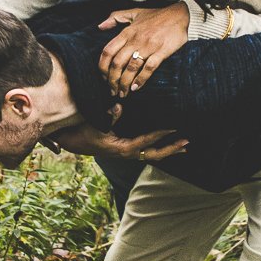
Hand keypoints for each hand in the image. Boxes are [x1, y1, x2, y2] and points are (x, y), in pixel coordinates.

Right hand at [49, 124, 188, 161]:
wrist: (74, 143)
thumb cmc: (84, 133)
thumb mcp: (95, 124)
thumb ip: (108, 116)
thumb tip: (118, 105)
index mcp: (122, 149)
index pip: (146, 141)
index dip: (160, 134)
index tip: (173, 127)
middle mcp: (128, 154)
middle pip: (155, 155)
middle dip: (171, 148)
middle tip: (187, 141)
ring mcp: (128, 154)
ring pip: (153, 155)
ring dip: (168, 151)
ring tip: (184, 146)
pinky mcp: (128, 151)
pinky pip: (147, 152)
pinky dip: (159, 149)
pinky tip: (168, 145)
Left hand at [98, 2, 190, 97]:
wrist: (180, 15)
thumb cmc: (157, 16)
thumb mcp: (134, 13)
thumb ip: (115, 18)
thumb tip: (100, 27)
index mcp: (127, 32)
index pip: (108, 51)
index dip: (102, 67)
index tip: (103, 77)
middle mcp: (135, 40)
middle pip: (117, 63)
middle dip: (112, 80)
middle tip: (112, 90)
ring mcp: (148, 46)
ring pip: (131, 68)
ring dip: (125, 83)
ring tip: (123, 93)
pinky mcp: (161, 51)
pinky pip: (148, 68)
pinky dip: (141, 79)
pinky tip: (136, 87)